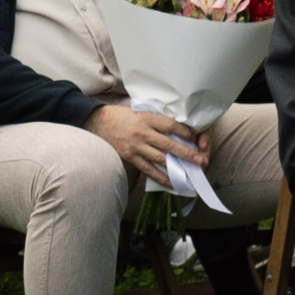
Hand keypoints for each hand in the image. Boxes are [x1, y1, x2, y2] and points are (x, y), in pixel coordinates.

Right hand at [83, 103, 203, 181]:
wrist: (94, 121)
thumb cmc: (118, 115)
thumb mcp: (138, 112)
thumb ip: (154, 120)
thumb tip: (174, 129)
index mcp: (146, 119)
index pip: (171, 126)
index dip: (185, 133)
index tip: (196, 138)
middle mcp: (142, 133)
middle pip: (169, 144)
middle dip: (187, 153)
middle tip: (200, 160)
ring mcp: (135, 147)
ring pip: (161, 158)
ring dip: (177, 167)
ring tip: (190, 173)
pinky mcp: (129, 157)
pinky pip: (148, 169)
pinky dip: (161, 177)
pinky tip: (171, 182)